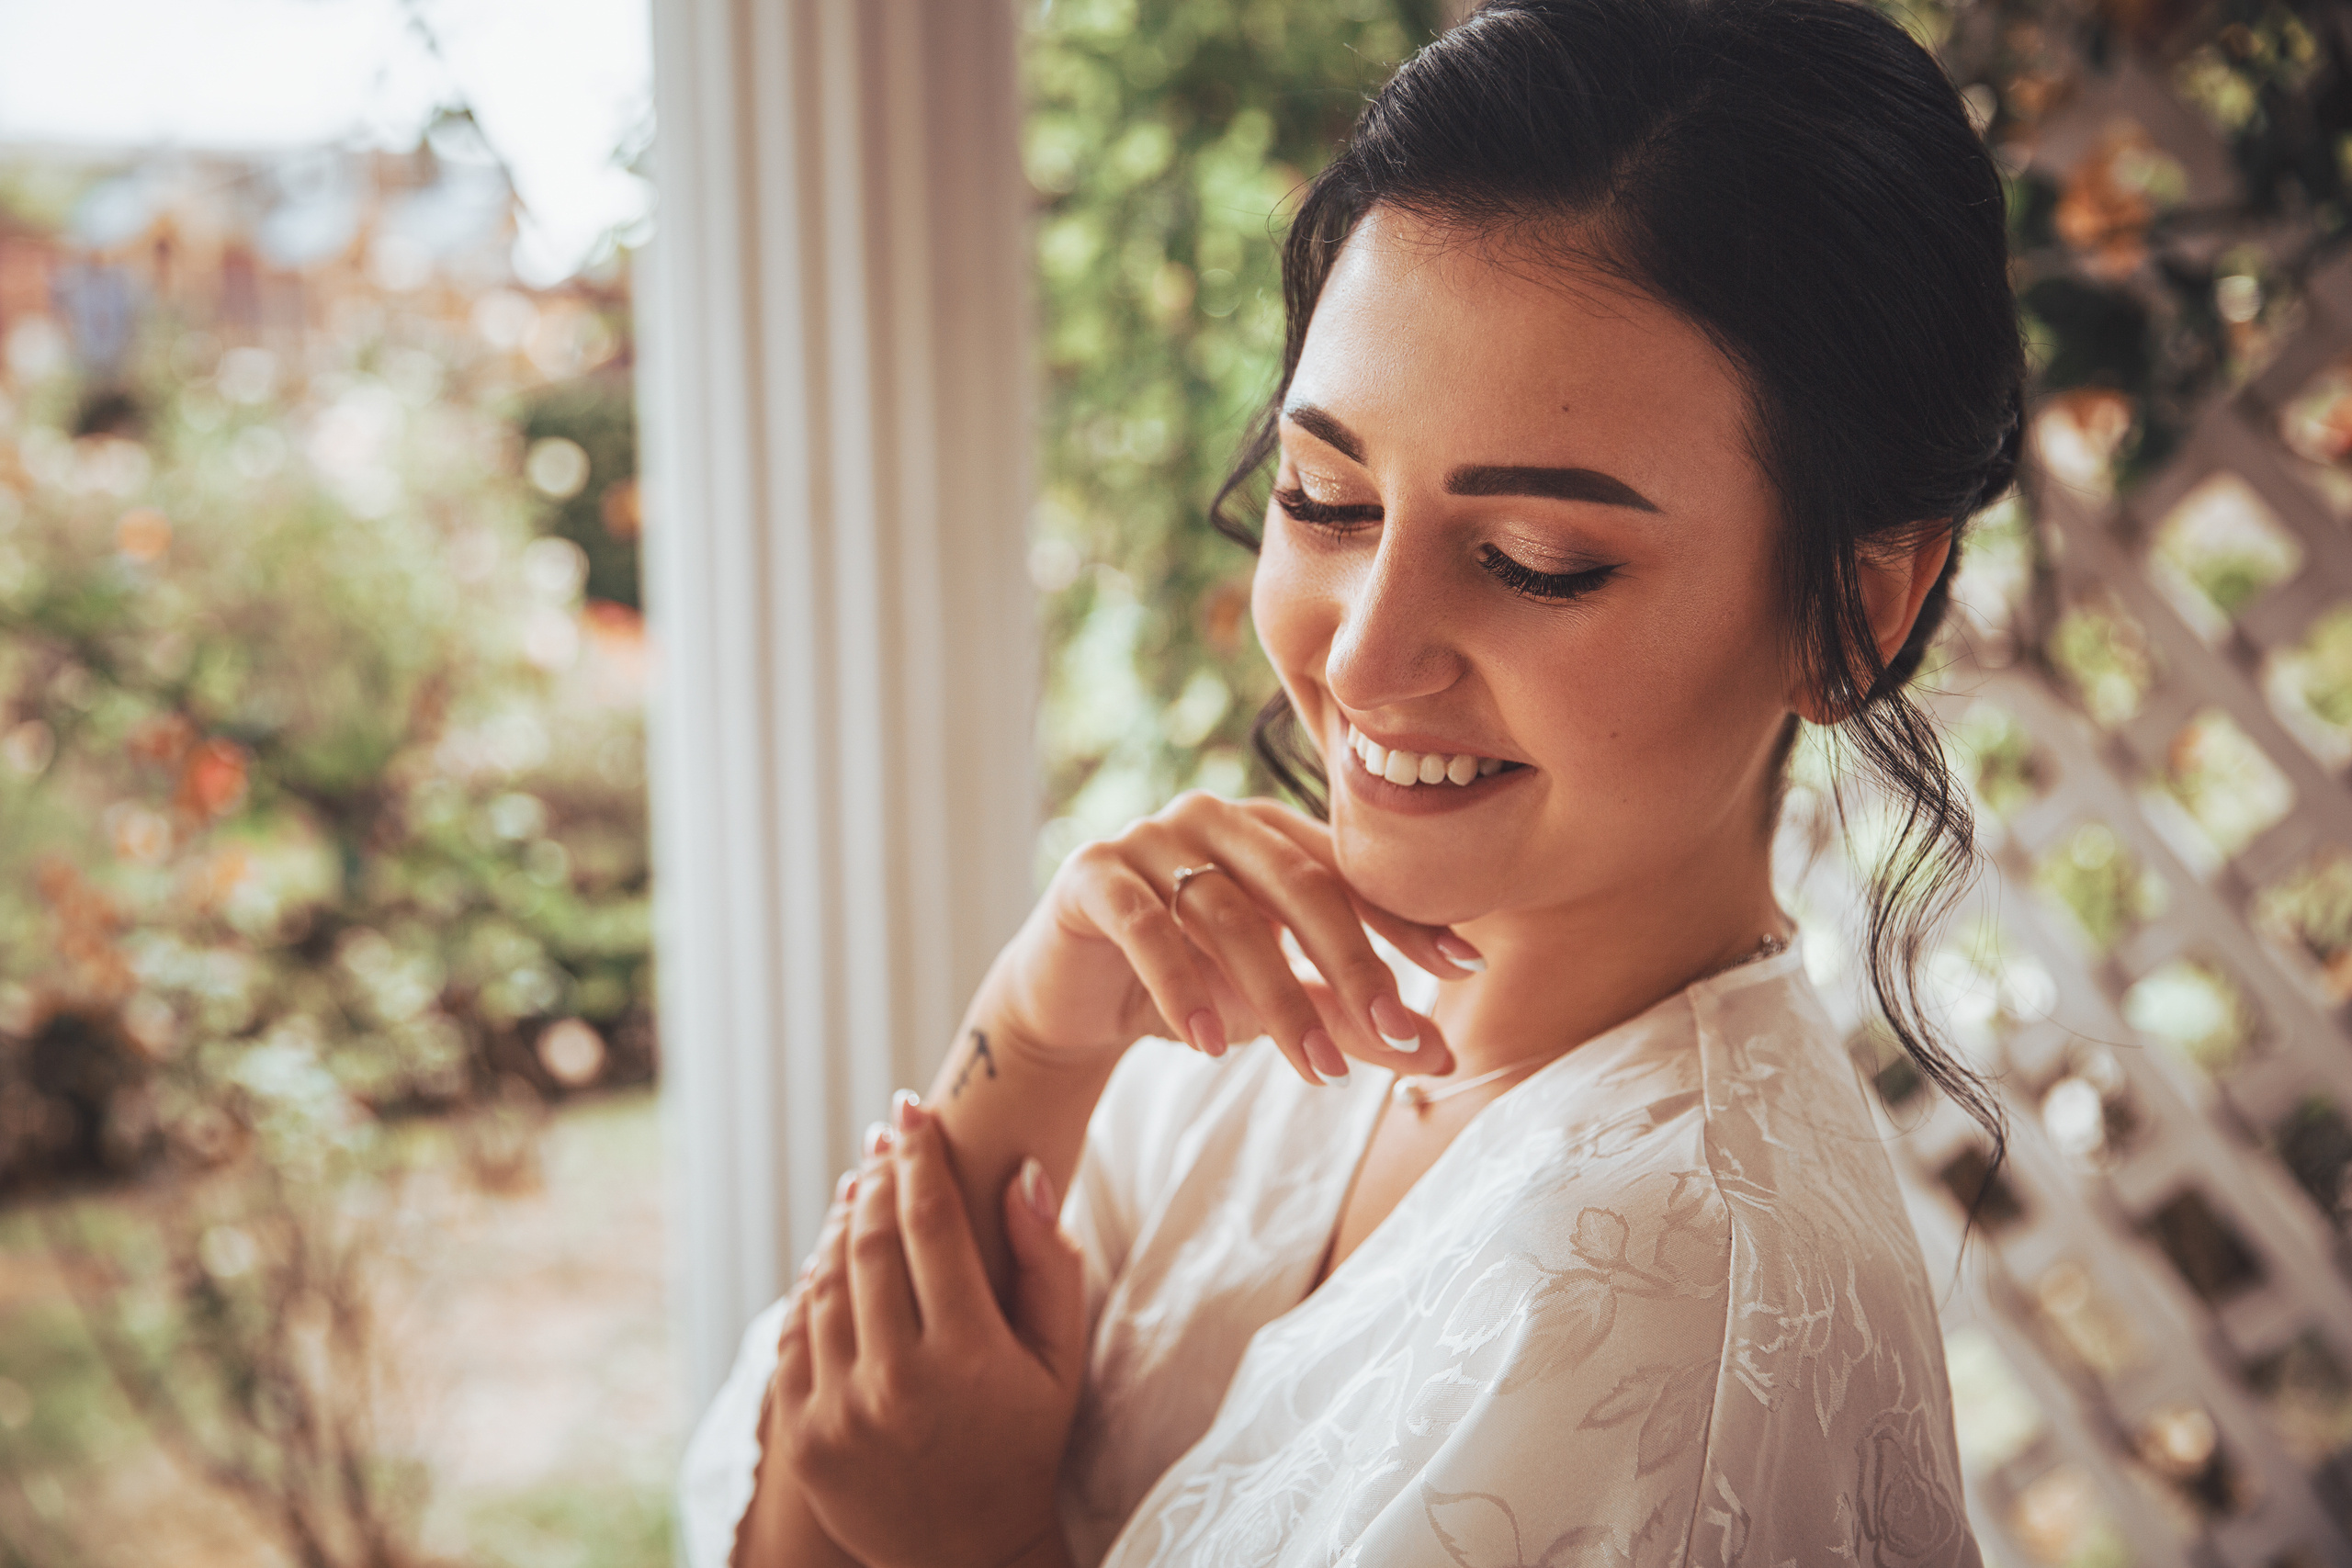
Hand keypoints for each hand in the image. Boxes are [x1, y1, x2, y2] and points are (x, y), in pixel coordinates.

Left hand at [773, 1096, 1084, 1567]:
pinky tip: (832, 1260)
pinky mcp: (803, 1436)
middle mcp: (898, 1382)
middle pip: (870, 1245)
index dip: (920, 1158)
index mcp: (969, 1356)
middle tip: (886, 1140)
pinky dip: (811, 1288)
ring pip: (825, 1284)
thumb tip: (1023, 1173)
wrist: (969, 1555)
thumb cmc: (1026, 1441)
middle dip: (877, 1180)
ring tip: (860, 1190)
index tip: (914, 1111)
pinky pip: (794, 1334)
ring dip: (839, 1227)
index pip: (932, 1226)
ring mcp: (841, 1412)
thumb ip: (1049, 1264)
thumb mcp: (1060, 1358)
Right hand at [979, 792, 1474, 1085]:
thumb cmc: (1191, 986)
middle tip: (1398, 1031)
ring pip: (1228, 914)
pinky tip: (1213, 1045)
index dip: (1407, 919)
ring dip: (1278, 998)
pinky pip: (1146, 927)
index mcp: (1269, 830)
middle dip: (1355, 964)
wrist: (1073, 1000)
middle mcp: (1214, 818)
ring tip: (1317, 1068)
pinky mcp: (1090, 873)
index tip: (1468, 967)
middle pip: (1300, 884)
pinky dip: (1184, 987)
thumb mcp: (1278, 1003)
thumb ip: (1351, 1019)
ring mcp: (1148, 838)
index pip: (1350, 870)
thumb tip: (1443, 1058)